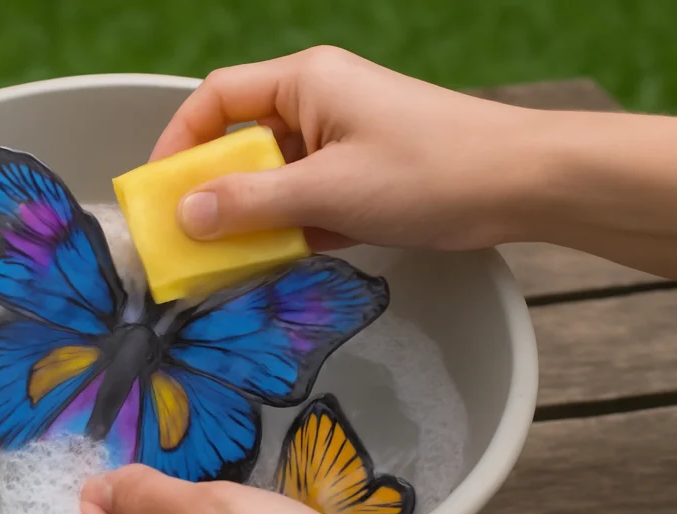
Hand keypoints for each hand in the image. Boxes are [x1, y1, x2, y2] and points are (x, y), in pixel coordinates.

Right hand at [150, 45, 537, 252]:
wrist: (523, 184)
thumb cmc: (429, 170)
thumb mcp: (328, 190)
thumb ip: (251, 204)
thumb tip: (186, 217)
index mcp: (305, 82)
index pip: (218, 99)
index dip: (179, 141)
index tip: (159, 190)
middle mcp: (318, 103)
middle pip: (243, 142)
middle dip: (216, 191)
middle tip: (190, 238)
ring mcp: (342, 141)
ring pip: (275, 177)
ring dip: (255, 217)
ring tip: (230, 260)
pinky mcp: (363, 176)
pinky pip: (307, 199)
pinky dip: (292, 228)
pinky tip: (279, 261)